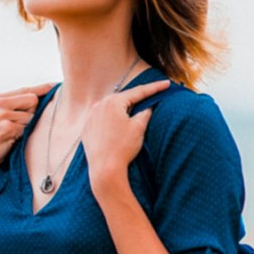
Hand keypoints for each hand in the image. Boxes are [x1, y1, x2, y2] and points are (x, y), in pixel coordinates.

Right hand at [0, 83, 53, 180]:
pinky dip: (22, 136)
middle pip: (32, 99)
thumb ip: (12, 107)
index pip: (25, 90)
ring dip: (26, 128)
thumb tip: (38, 99)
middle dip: (32, 113)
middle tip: (19, 127)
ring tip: (10, 136)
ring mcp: (1, 114)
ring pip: (31, 116)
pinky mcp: (6, 127)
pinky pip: (27, 128)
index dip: (42, 89)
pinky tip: (8, 142)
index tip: (56, 86)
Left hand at [83, 79, 170, 196]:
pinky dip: (112, 119)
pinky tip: (118, 124)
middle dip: (137, 97)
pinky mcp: (87, 129)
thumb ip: (145, 112)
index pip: (138, 92)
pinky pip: (102, 119)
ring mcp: (91, 117)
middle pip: (123, 98)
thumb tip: (147, 107)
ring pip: (111, 108)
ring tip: (135, 109)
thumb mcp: (139, 127)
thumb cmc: (123, 147)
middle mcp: (99, 105)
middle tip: (151, 94)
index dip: (154, 88)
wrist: (104, 169)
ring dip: (123, 108)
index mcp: (113, 102)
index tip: (166, 84)